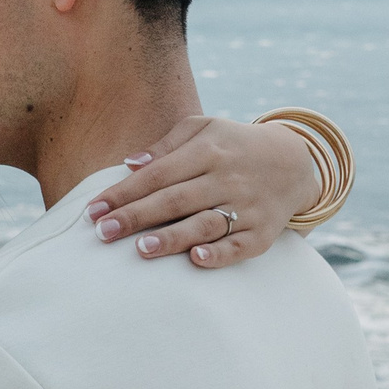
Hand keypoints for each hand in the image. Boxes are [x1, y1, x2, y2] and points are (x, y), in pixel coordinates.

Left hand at [84, 116, 322, 266]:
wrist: (295, 162)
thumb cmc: (234, 145)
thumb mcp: (204, 129)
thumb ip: (166, 145)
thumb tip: (129, 163)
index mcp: (208, 150)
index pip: (158, 174)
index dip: (124, 193)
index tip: (94, 210)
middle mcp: (227, 177)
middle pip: (175, 200)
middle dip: (136, 217)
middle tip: (102, 233)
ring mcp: (247, 206)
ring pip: (205, 223)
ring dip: (173, 238)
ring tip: (140, 250)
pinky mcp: (263, 232)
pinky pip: (240, 245)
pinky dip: (220, 253)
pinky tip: (196, 259)